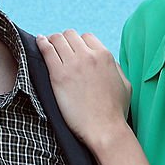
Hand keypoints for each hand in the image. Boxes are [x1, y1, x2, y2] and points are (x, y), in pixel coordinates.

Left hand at [37, 30, 130, 147]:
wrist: (104, 128)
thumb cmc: (115, 111)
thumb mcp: (125, 84)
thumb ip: (116, 68)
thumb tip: (107, 61)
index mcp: (105, 56)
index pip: (86, 37)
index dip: (78, 43)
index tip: (72, 49)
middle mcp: (89, 56)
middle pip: (70, 35)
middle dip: (64, 40)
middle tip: (57, 47)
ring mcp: (73, 64)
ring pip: (57, 39)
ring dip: (51, 40)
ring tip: (47, 44)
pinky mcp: (59, 75)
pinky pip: (47, 50)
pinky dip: (41, 43)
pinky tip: (39, 42)